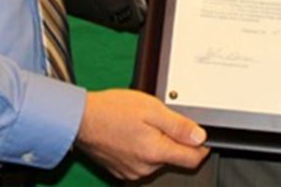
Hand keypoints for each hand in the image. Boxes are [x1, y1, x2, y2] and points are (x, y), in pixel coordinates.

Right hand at [75, 89, 208, 179]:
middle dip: (172, 140)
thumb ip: (179, 125)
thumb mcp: (152, 109)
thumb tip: (200, 136)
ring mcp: (132, 172)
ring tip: (140, 125)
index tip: (199, 135)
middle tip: (158, 120)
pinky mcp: (122, 171)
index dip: (201, 146)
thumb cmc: (111, 110)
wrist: (79, 119)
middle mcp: (145, 168)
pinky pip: (141, 162)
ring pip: (157, 160)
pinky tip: (131, 134)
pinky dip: (141, 149)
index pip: (192, 160)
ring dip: (156, 144)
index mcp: (155, 153)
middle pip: (174, 158)